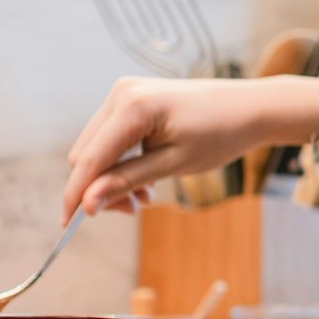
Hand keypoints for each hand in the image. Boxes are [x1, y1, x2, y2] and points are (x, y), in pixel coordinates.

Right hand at [61, 75, 318, 223]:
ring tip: (145, 197)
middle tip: (134, 209)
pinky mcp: (132, 99)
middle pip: (86, 154)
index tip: (68, 225)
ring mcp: (125, 93)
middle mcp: (121, 93)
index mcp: (133, 106)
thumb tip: (87, 203)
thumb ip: (127, 182)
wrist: (249, 107)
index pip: (89, 159)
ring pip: (95, 148)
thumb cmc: (219, 134)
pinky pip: (110, 137)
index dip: (76, 194)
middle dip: (100, 187)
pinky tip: (145, 179)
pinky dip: (120, 162)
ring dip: (111, 177)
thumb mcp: (173, 164)